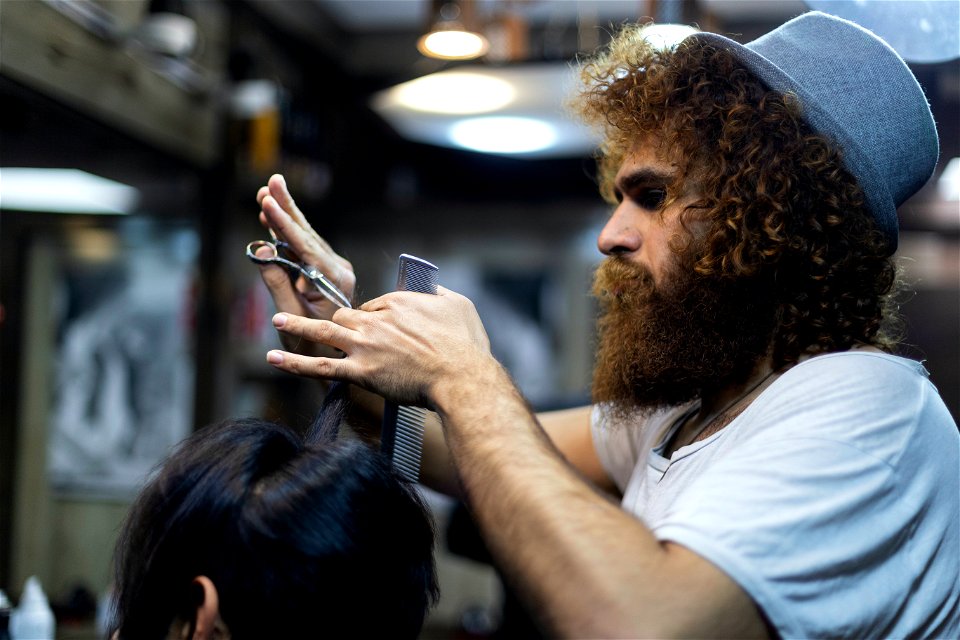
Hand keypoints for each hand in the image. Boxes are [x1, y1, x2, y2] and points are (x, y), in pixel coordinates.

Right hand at [255, 174, 355, 354]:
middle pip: (307, 233)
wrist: (336, 360)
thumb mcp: (291, 317)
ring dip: (285, 215)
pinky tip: (271, 217)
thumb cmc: (313, 345)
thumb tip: (262, 248)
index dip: (283, 223)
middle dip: (286, 208)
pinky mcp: (324, 271)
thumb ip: (277, 282)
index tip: (267, 202)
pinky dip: (286, 232)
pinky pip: (303, 247)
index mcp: (334, 279)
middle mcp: (338, 269)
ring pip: (305, 237)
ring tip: (267, 193)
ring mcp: (333, 268)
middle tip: (272, 182)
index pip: (305, 245)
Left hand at [265, 287, 491, 407]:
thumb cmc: (465, 345)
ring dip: (299, 324)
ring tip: (278, 319)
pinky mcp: (360, 371)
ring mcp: (365, 345)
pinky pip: (321, 366)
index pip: (376, 305)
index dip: (376, 318)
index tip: (381, 330)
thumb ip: (441, 295)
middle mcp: (377, 320)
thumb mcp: (459, 306)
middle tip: (342, 333)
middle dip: (343, 323)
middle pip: (348, 315)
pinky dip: (295, 363)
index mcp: (399, 302)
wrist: (461, 376)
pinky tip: (275, 359)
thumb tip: (435, 291)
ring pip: (325, 330)